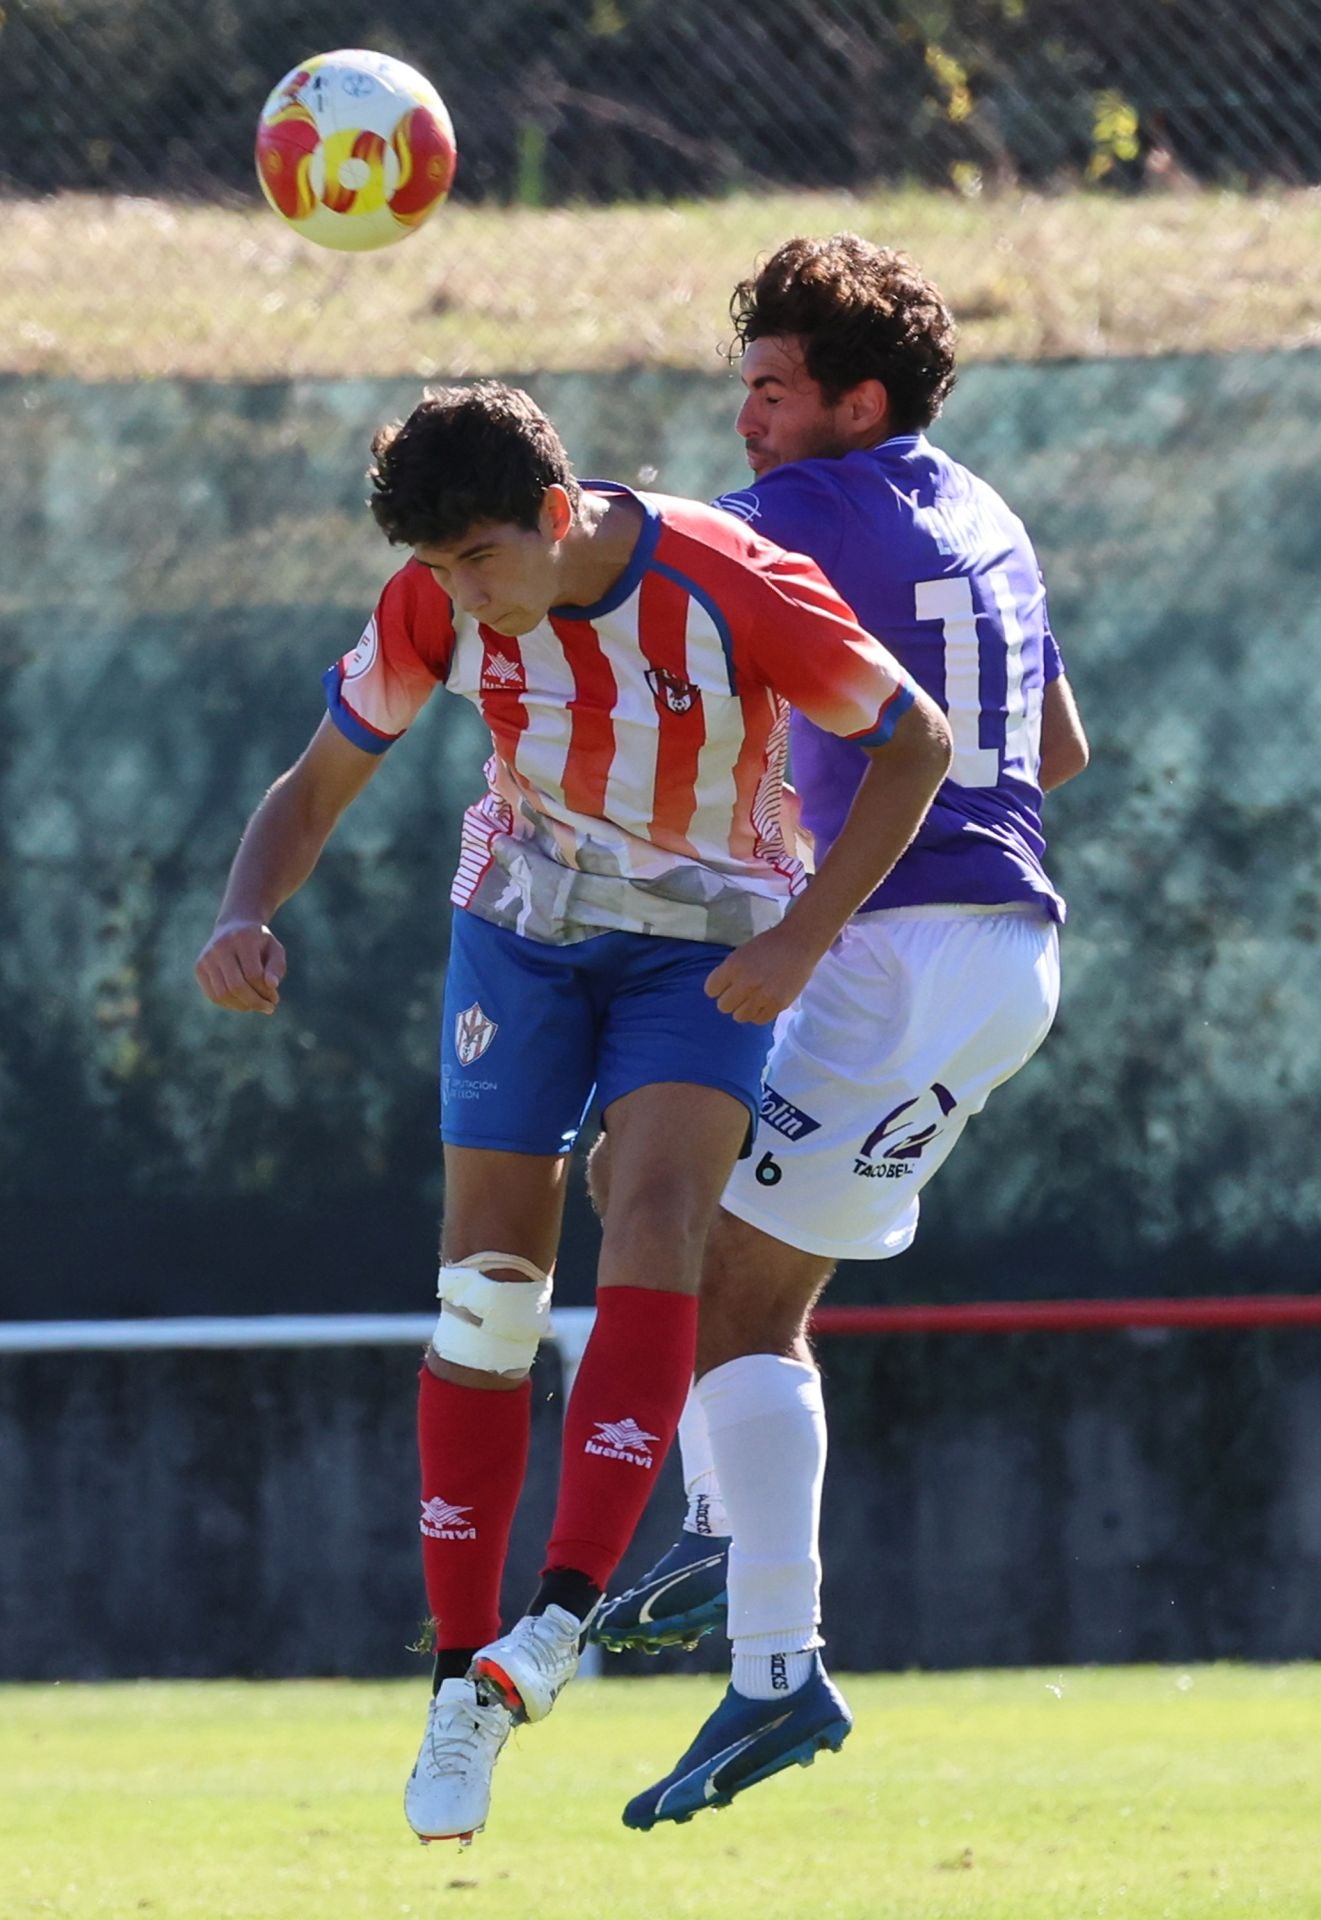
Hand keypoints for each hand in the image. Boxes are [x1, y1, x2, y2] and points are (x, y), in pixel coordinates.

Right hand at [195, 919, 286, 1014]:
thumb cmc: (259, 943)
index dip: (265, 991)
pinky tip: (243, 1003)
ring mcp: (207, 957)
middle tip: (268, 1008)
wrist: (234, 926)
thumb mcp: (275, 950)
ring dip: (242, 1006)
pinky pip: (213, 995)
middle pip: (236, 986)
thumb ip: (276, 967)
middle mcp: (220, 947)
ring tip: (256, 1006)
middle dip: (254, 1002)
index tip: (275, 998)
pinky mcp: (199, 967)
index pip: (253, 974)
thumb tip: (272, 986)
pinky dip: (230, 1004)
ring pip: (222, 994)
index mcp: (242, 939)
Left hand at [704, 920, 822, 1024]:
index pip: (711, 990)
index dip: (717, 988)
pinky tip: (763, 1004)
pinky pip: (759, 1020)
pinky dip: (759, 1014)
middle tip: (740, 993)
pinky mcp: (778, 1004)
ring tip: (753, 999)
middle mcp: (745, 982)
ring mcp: (762, 995)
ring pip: (739, 1017)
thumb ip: (729, 972)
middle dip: (730, 1000)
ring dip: (744, 1009)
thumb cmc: (769, 945)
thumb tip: (720, 991)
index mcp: (733, 966)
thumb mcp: (741, 953)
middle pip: (723, 1006)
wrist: (798, 943)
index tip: (725, 986)